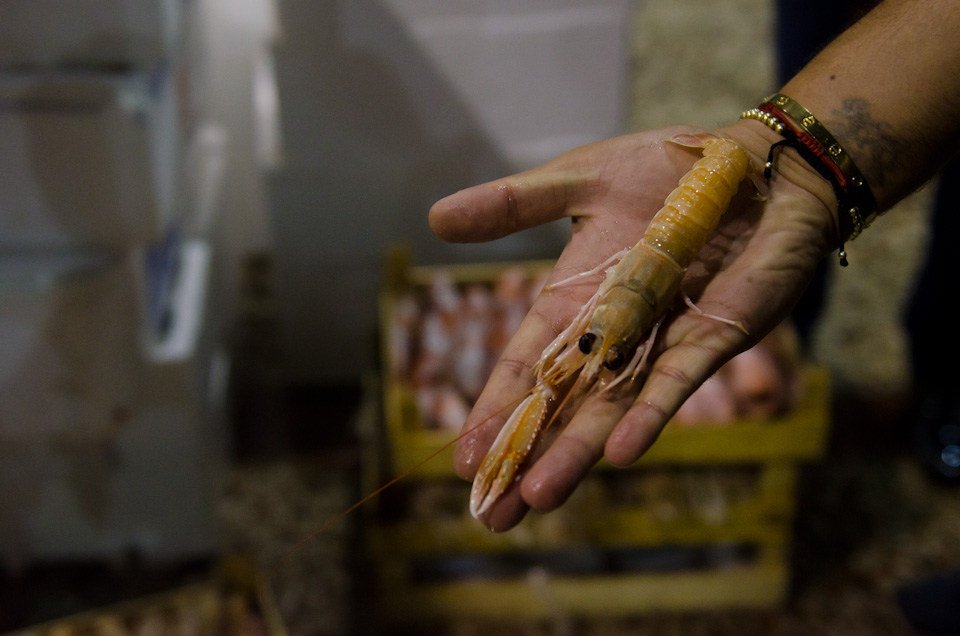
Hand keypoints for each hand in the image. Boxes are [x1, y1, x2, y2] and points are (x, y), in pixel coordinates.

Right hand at [429, 121, 836, 530]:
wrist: (755, 163)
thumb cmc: (666, 168)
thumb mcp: (579, 179)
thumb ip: (513, 204)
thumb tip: (434, 218)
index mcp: (574, 298)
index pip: (526, 364)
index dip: (494, 409)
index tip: (463, 459)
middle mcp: (614, 332)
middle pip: (562, 406)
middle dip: (526, 457)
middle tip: (490, 515)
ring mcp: (662, 341)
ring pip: (612, 409)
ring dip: (575, 454)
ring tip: (536, 500)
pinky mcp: (713, 338)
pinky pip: (676, 384)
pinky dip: (649, 417)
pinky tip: (619, 454)